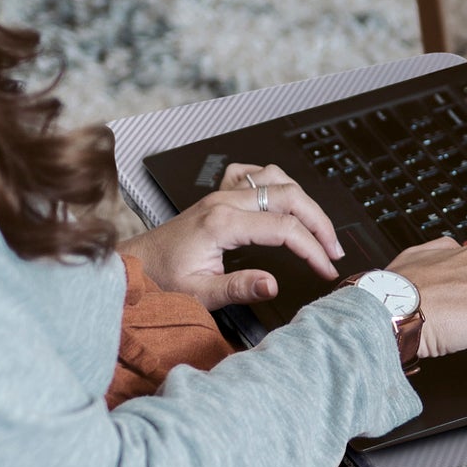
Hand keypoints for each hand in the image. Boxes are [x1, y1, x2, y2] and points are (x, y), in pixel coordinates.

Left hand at [119, 163, 344, 310]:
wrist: (132, 265)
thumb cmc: (160, 278)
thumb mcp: (198, 293)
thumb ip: (238, 288)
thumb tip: (273, 285)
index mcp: (222, 223)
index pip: (284, 228)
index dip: (313, 249)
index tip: (326, 269)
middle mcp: (224, 202)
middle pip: (290, 196)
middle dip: (319, 222)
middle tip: (334, 250)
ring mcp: (221, 195)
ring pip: (277, 179)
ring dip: (304, 201)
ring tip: (318, 228)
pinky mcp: (218, 197)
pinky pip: (253, 174)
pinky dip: (275, 182)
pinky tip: (283, 200)